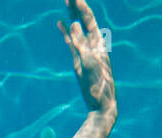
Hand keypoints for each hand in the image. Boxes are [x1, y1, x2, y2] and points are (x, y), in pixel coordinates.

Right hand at [57, 0, 115, 116]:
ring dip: (71, 15)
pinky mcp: (78, 59)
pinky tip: (60, 22)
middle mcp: (92, 44)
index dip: (82, 7)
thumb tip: (75, 24)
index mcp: (98, 43)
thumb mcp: (89, 63)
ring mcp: (85, 51)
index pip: (89, 20)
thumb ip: (81, 43)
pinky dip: (66, 31)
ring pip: (77, 28)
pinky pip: (71, 42)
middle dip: (77, 6)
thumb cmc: (98, 85)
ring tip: (66, 0)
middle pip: (84, 20)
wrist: (101, 104)